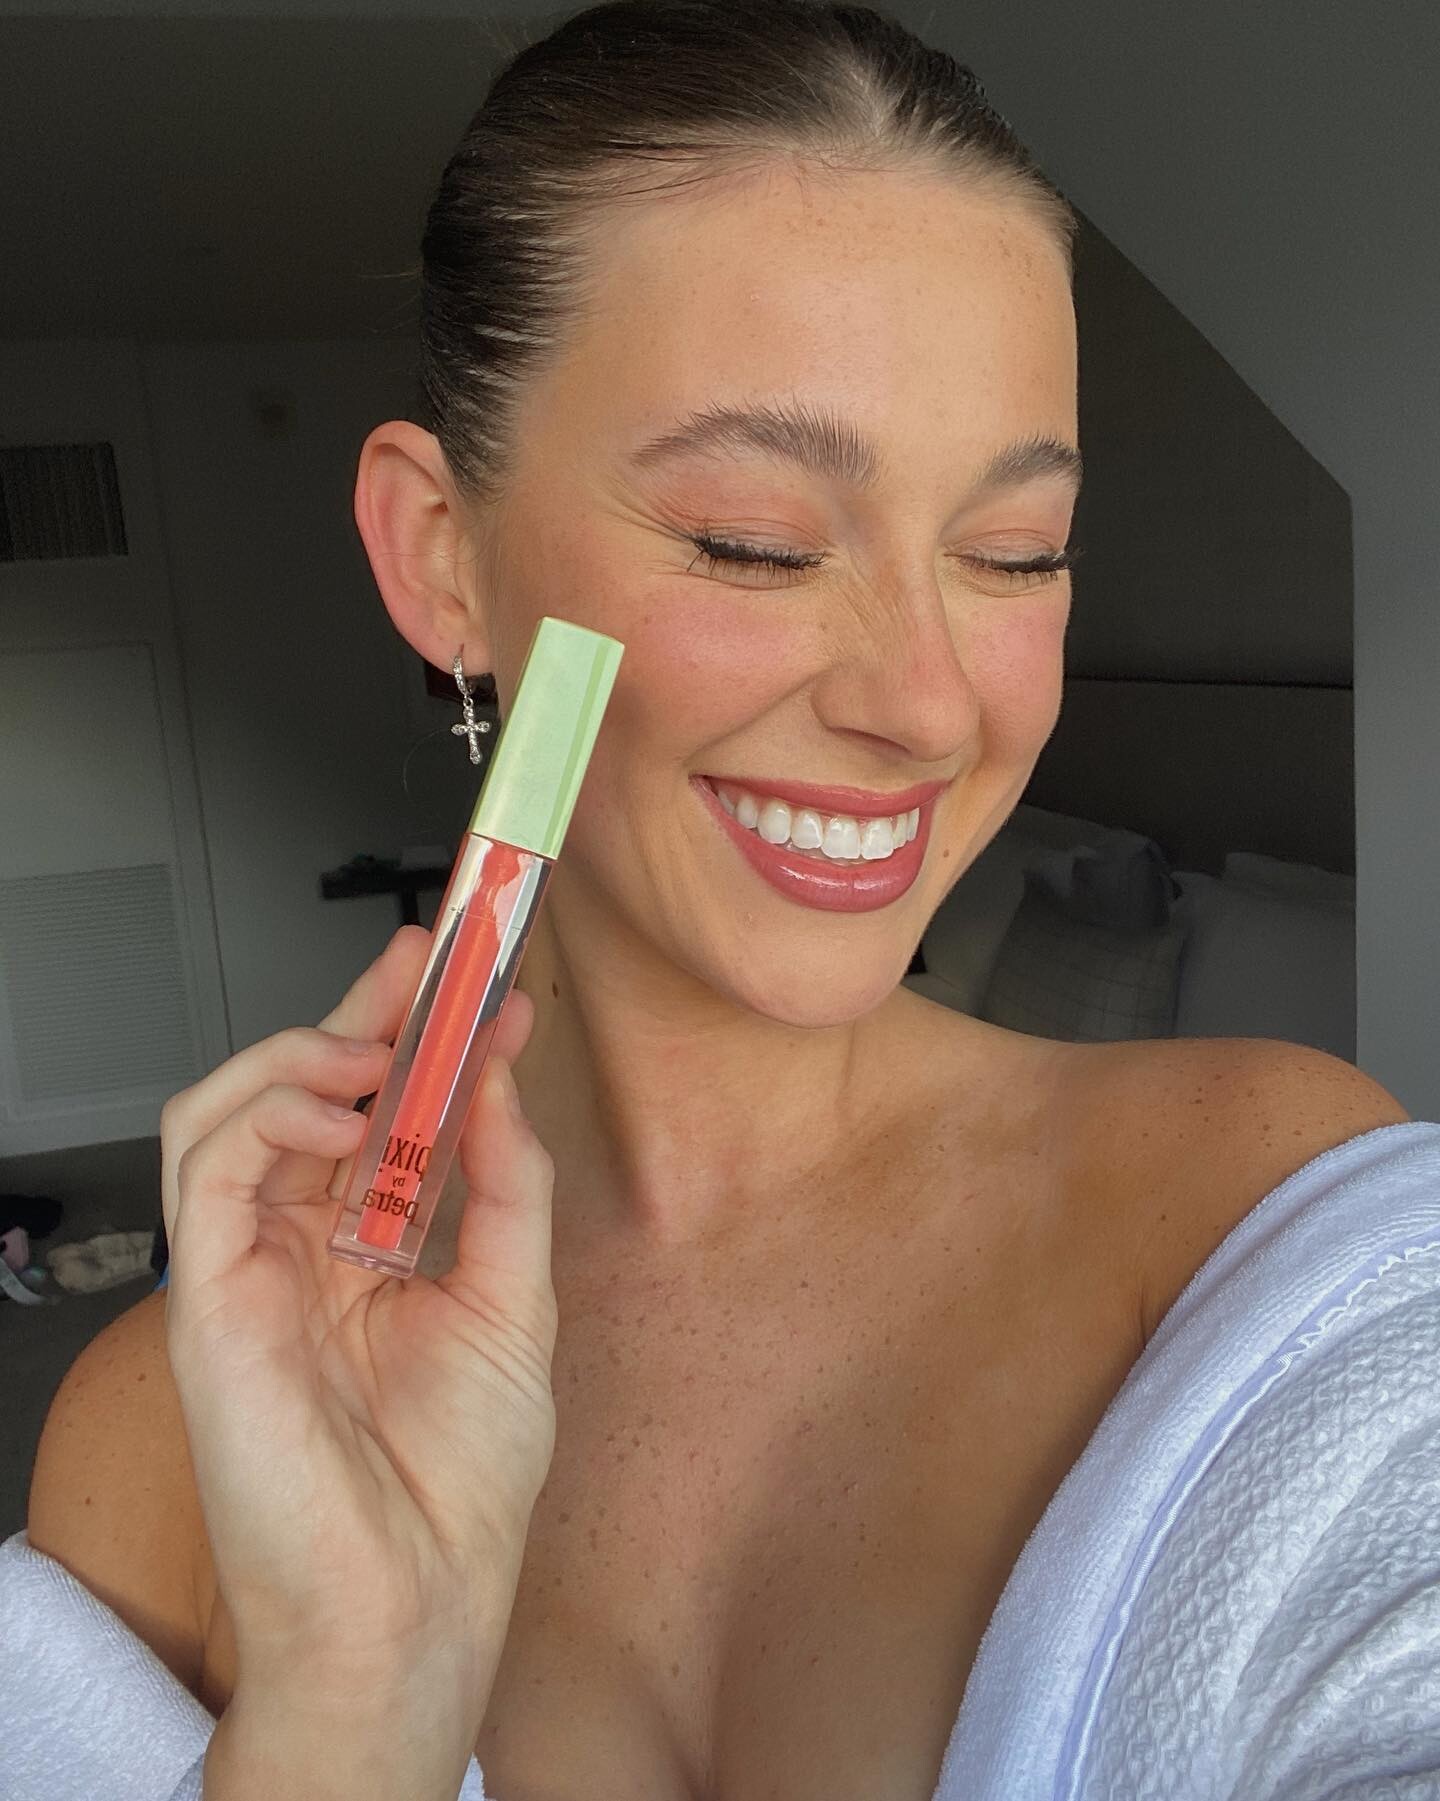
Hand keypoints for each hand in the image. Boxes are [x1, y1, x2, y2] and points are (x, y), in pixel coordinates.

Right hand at [159, 925, 557, 1701]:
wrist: (417, 1599)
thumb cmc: (459, 1479)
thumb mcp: (516, 1300)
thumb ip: (504, 1180)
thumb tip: (498, 1072)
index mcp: (368, 1250)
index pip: (375, 1112)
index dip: (415, 1037)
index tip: (476, 981)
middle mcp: (301, 1250)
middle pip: (303, 1095)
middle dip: (360, 1013)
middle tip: (423, 961)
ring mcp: (249, 1270)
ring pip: (228, 1111)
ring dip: (301, 1053)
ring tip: (376, 1044)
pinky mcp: (210, 1298)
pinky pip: (205, 1169)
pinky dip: (265, 1116)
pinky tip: (340, 1118)